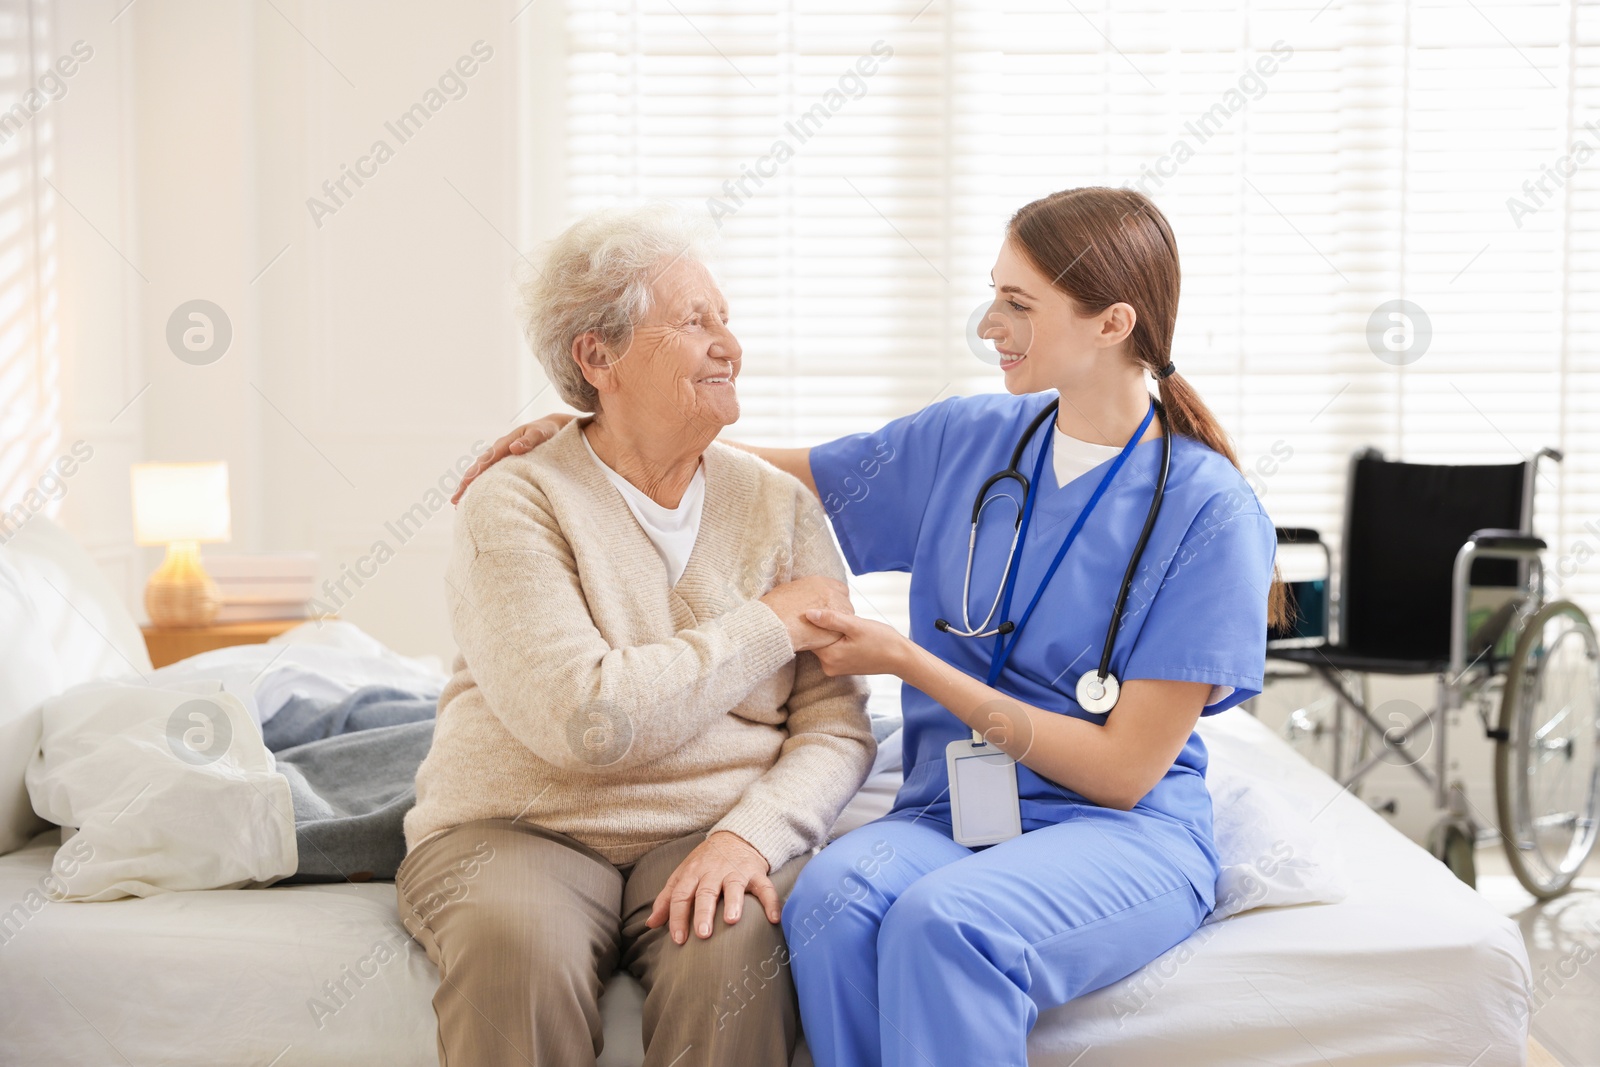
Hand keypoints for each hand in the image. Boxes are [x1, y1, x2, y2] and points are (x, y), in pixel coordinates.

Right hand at [452, 413, 575, 503]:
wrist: (554, 429)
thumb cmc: (548, 431)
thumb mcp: (540, 433)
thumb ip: (529, 440)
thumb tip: (513, 448)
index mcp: (504, 444)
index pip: (485, 461)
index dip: (474, 474)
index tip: (465, 487)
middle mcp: (499, 451)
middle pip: (478, 468)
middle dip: (466, 484)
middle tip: (454, 501)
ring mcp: (502, 458)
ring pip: (482, 473)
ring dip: (470, 487)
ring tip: (459, 504)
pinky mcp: (507, 465)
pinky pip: (491, 475)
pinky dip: (482, 486)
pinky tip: (478, 498)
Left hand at [645, 831, 778, 943]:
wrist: (736, 836)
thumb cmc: (705, 862)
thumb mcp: (683, 875)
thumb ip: (667, 899)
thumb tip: (651, 923)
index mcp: (692, 874)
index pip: (681, 895)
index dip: (678, 917)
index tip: (678, 939)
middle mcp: (713, 872)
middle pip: (706, 892)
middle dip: (703, 913)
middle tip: (703, 934)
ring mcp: (736, 872)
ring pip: (734, 887)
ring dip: (733, 903)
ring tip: (732, 920)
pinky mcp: (756, 872)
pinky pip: (765, 888)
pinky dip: (771, 902)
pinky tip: (773, 919)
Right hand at [759, 576, 853, 652]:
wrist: (773, 623)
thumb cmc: (774, 607)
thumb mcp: (789, 590)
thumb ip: (803, 592)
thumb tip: (801, 595)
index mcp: (820, 582)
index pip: (840, 589)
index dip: (836, 598)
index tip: (830, 606)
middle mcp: (831, 594)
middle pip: (845, 603)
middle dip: (839, 611)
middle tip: (830, 622)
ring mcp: (835, 610)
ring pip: (846, 618)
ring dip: (839, 624)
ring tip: (826, 632)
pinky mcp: (835, 628)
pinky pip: (841, 632)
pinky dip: (835, 636)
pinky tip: (824, 639)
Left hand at [804, 609, 916, 676]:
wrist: (900, 658)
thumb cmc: (881, 640)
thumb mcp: (856, 626)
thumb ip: (831, 620)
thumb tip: (808, 613)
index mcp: (830, 657)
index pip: (808, 637)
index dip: (810, 621)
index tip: (815, 608)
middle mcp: (829, 666)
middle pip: (814, 641)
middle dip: (820, 626)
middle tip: (830, 610)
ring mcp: (835, 668)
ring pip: (824, 644)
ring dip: (828, 632)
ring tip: (841, 620)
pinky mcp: (842, 666)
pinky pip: (831, 649)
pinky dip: (835, 639)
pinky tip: (845, 630)